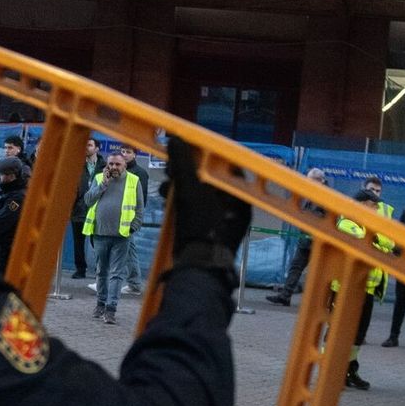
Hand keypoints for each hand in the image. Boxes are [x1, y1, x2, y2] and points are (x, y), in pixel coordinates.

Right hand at [162, 136, 250, 258]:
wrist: (197, 267)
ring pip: (201, 192)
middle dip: (187, 171)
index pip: (225, 164)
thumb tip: (174, 138)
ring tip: (165, 187)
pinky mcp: (208, 229)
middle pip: (210, 178)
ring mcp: (222, 218)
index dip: (205, 154)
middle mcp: (235, 204)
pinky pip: (196, 207)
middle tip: (171, 168)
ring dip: (181, 186)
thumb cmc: (201, 227)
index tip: (186, 150)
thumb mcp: (190, 191)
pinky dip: (182, 202)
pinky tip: (167, 201)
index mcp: (239, 193)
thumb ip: (183, 164)